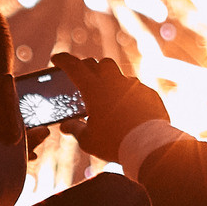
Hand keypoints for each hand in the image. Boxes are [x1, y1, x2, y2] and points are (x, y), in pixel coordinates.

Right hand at [50, 51, 168, 161]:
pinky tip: (128, 109)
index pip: (73, 66)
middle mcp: (113, 82)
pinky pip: (136, 89)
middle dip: (88, 67)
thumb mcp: (88, 140)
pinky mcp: (149, 93)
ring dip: (110, 81)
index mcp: (94, 89)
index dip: (63, 60)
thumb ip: (75, 129)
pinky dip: (128, 95)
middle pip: (98, 64)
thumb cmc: (114, 144)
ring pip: (118, 75)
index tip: (57, 59)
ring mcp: (133, 86)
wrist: (149, 146)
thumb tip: (65, 125)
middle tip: (84, 77)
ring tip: (107, 96)